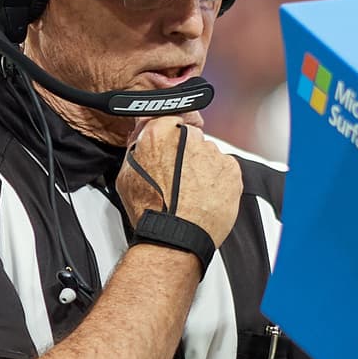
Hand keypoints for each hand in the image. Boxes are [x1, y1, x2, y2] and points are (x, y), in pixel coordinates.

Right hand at [116, 115, 241, 247]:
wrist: (174, 236)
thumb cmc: (150, 212)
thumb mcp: (126, 176)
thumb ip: (137, 150)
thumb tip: (141, 142)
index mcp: (160, 132)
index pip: (169, 121)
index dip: (169, 140)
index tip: (170, 152)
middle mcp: (188, 137)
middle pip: (191, 138)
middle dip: (186, 154)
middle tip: (179, 179)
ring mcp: (212, 152)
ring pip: (209, 155)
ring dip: (204, 169)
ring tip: (192, 193)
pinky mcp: (231, 169)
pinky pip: (226, 170)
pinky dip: (220, 182)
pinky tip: (206, 197)